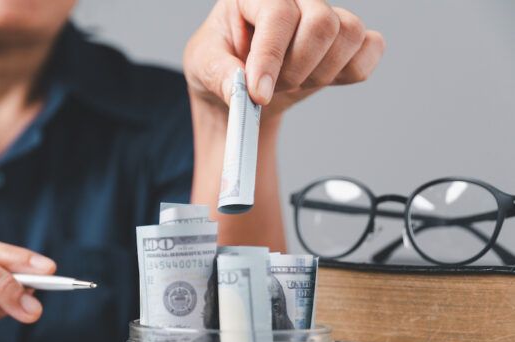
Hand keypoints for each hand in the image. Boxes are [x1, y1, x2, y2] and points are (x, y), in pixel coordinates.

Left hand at [184, 0, 383, 118]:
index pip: (279, 14)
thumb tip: (241, 89)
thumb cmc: (219, 66)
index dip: (270, 57)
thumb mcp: (203, 67)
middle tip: (270, 89)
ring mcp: (327, 14)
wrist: (241, 87)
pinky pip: (371, 49)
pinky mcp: (347, 39)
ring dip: (318, 74)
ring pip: (350, 36)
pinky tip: (317, 80)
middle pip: (322, 24)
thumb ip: (218, 74)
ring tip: (288, 84)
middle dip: (296, 69)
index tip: (257, 94)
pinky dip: (350, 72)